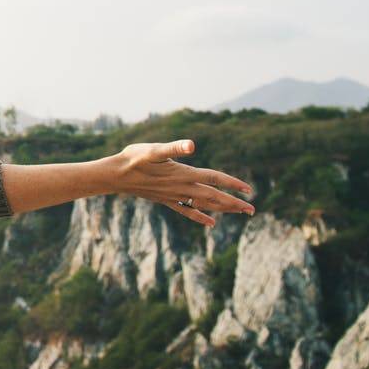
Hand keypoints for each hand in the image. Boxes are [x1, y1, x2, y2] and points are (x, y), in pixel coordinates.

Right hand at [103, 139, 254, 228]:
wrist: (116, 175)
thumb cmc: (134, 158)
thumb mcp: (154, 149)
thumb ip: (174, 148)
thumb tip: (191, 145)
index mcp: (184, 174)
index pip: (214, 178)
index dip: (232, 183)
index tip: (249, 190)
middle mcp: (182, 187)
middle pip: (214, 197)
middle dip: (234, 203)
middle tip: (252, 210)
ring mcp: (174, 196)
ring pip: (204, 205)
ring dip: (222, 209)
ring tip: (238, 213)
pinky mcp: (166, 200)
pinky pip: (187, 210)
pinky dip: (200, 216)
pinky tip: (210, 222)